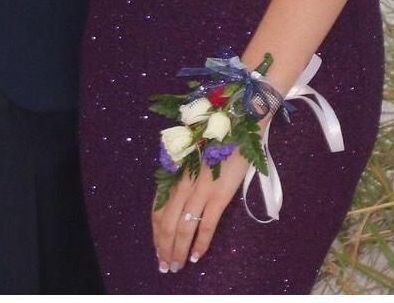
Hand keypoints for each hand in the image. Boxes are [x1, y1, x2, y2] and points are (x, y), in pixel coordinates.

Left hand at [152, 144, 251, 272]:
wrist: (238, 125)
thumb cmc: (214, 138)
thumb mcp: (190, 157)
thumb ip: (181, 177)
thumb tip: (174, 201)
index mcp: (174, 174)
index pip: (156, 210)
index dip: (155, 233)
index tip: (157, 248)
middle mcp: (182, 184)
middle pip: (166, 223)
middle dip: (164, 248)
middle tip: (165, 266)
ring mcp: (199, 190)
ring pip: (183, 228)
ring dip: (178, 250)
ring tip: (177, 266)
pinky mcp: (219, 195)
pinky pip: (206, 226)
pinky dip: (200, 244)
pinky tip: (197, 256)